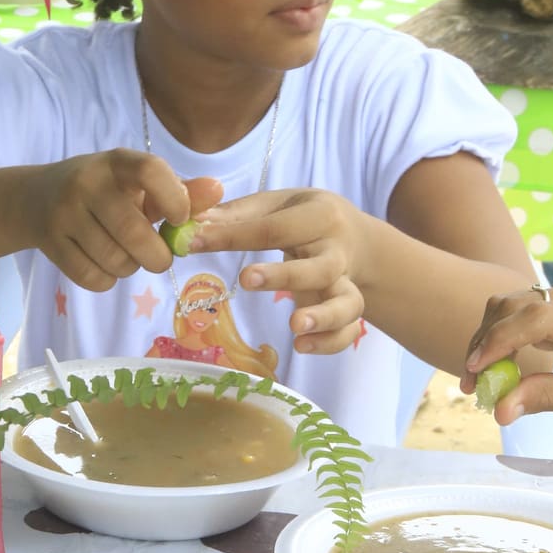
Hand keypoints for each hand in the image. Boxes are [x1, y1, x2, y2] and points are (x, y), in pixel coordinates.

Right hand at [31, 151, 221, 291]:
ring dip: (130, 268)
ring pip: (116, 261)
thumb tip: (218, 191)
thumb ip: (179, 191)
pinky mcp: (51, 244)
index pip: (150, 171)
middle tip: (160, 257)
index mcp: (116, 162)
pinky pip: (95, 278)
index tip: (180, 219)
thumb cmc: (103, 192)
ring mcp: (65, 214)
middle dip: (157, 256)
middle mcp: (87, 183)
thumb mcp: (137, 183)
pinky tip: (103, 264)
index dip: (174, 199)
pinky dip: (107, 280)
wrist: (35, 199)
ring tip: (124, 255)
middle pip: (134, 232)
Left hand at [191, 188, 364, 353]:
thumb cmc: (305, 220)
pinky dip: (329, 343)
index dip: (232, 235)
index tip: (194, 243)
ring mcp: (347, 283)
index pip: (274, 227)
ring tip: (295, 327)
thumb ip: (239, 215)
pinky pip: (348, 331)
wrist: (358, 238)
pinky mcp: (349, 310)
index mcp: (320, 215)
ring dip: (323, 317)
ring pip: (347, 302)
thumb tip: (194, 222)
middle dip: (283, 275)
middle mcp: (338, 251)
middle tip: (246, 279)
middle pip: (319, 266)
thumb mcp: (278, 206)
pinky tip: (301, 346)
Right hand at [460, 278, 552, 423]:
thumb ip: (545, 398)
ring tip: (482, 374)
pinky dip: (508, 333)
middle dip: (485, 341)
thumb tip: (499, 411)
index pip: (534, 319)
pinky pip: (528, 308)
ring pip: (516, 303)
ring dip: (492, 335)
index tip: (473, 373)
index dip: (497, 343)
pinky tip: (502, 362)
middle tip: (471, 382)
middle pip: (517, 304)